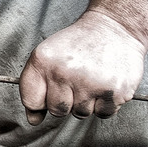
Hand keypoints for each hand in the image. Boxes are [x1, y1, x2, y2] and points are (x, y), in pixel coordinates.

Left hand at [19, 11, 146, 123]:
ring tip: (92, 79)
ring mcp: (90, 82)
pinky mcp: (114, 91)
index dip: (41, 102)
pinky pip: (103, 114)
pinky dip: (106, 104)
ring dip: (87, 102)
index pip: (32, 101)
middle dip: (66, 101)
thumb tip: (34, 120)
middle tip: (77, 80)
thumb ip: (35, 86)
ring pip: (80, 113)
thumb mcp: (49, 55)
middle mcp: (64, 71)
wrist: (115, 27)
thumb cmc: (80, 43)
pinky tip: (105, 83)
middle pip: (57, 111)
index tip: (50, 92)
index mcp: (43, 60)